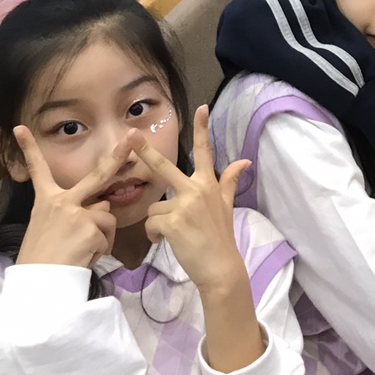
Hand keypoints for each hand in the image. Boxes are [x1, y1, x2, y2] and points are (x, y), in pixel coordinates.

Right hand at [13, 126, 121, 268]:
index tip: (21, 129)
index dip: (29, 149)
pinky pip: (107, 238)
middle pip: (97, 176)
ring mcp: (77, 213)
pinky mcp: (90, 228)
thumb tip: (101, 209)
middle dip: (117, 156)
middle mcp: (61, 201)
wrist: (38, 285)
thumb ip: (74, 214)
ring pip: (106, 218)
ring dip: (101, 237)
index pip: (37, 170)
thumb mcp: (50, 230)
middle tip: (129, 138)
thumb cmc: (41, 261)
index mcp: (46, 201)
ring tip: (80, 252)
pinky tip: (84, 258)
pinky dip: (100, 250)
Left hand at [133, 105, 250, 293]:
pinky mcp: (173, 222)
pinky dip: (155, 235)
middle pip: (164, 167)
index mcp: (208, 184)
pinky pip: (151, 224)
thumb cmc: (221, 237)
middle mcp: (196, 189)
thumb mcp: (226, 206)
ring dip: (158, 223)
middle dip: (145, 151)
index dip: (202, 128)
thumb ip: (230, 180)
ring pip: (154, 208)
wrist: (221, 267)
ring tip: (174, 234)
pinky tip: (167, 241)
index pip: (204, 151)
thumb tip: (244, 161)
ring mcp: (184, 205)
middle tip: (130, 135)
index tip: (200, 107)